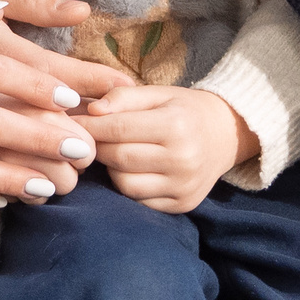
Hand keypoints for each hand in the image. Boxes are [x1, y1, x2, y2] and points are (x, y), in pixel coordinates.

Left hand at [78, 85, 257, 212]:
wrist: (226, 134)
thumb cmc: (185, 109)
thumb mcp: (159, 93)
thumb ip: (124, 98)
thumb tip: (92, 112)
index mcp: (176, 125)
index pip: (119, 129)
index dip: (90, 127)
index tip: (72, 122)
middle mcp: (183, 159)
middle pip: (119, 158)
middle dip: (96, 147)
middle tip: (85, 139)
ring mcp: (183, 186)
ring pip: (125, 185)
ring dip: (111, 170)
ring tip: (111, 154)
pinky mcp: (182, 205)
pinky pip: (140, 201)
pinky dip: (128, 187)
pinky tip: (129, 171)